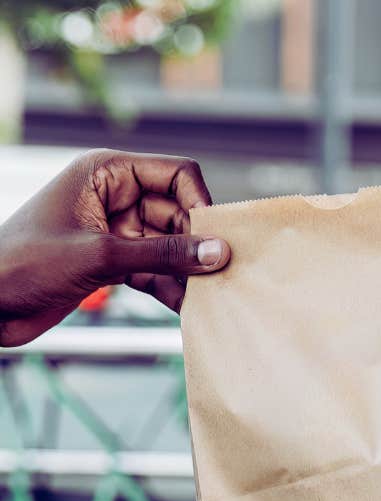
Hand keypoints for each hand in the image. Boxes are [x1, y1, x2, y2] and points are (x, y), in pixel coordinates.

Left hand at [0, 148, 230, 346]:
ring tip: (206, 298)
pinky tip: (187, 309)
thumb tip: (216, 252)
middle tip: (217, 276)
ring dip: (187, 271)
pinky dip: (171, 289)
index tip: (215, 239)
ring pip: (170, 246)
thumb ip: (163, 254)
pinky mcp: (114, 264)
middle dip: (196, 244)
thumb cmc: (26, 264)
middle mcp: (115, 198)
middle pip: (179, 213)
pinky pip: (156, 271)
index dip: (200, 202)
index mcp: (106, 174)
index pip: (175, 174)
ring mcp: (116, 232)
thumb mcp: (101, 256)